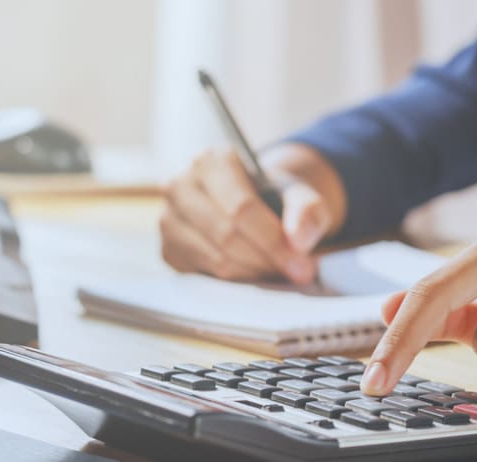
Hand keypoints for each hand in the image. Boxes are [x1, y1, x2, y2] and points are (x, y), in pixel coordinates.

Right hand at [159, 148, 339, 283]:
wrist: (252, 205)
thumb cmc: (275, 199)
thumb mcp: (301, 197)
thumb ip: (307, 212)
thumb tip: (299, 242)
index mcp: (212, 162)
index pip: (242, 208)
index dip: (274, 241)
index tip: (303, 265)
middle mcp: (181, 186)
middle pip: (226, 235)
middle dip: (266, 260)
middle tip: (296, 273)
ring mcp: (169, 220)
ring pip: (214, 259)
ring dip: (253, 274)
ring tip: (278, 271)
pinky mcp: (169, 250)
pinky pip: (204, 275)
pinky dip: (235, 283)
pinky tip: (255, 274)